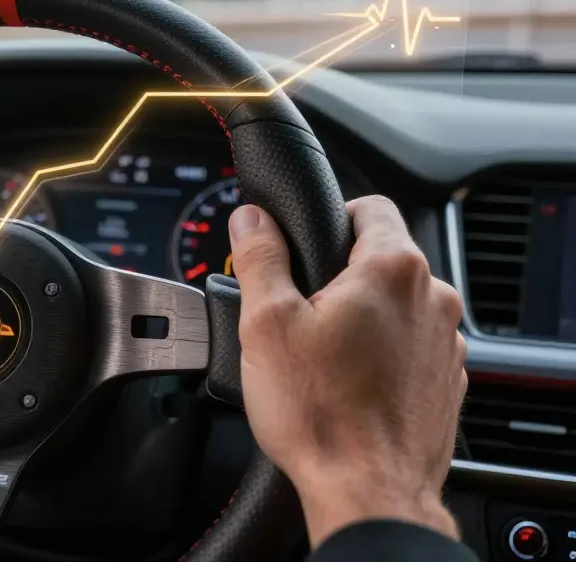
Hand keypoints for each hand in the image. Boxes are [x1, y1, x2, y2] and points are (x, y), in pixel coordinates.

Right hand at [230, 195, 465, 547]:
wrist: (368, 493)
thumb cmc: (321, 415)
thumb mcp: (266, 323)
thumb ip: (259, 258)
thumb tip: (251, 219)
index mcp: (393, 269)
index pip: (369, 205)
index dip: (328, 216)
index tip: (301, 245)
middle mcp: (432, 299)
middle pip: (381, 258)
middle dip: (336, 275)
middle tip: (296, 312)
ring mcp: (446, 343)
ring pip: (395, 305)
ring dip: (360, 316)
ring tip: (318, 357)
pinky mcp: (446, 382)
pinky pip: (408, 347)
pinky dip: (380, 354)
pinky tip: (344, 384)